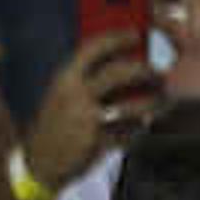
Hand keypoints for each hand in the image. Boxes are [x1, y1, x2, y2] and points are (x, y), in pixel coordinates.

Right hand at [20, 26, 157, 193]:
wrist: (39, 165)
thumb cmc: (56, 125)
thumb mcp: (61, 95)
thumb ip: (85, 77)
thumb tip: (123, 60)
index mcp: (65, 79)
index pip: (93, 48)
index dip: (117, 37)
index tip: (135, 34)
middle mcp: (75, 96)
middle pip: (120, 72)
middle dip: (145, 70)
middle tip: (157, 73)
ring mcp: (86, 120)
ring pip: (132, 105)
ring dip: (153, 102)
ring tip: (160, 100)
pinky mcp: (96, 143)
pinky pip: (128, 132)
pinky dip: (138, 129)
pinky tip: (141, 126)